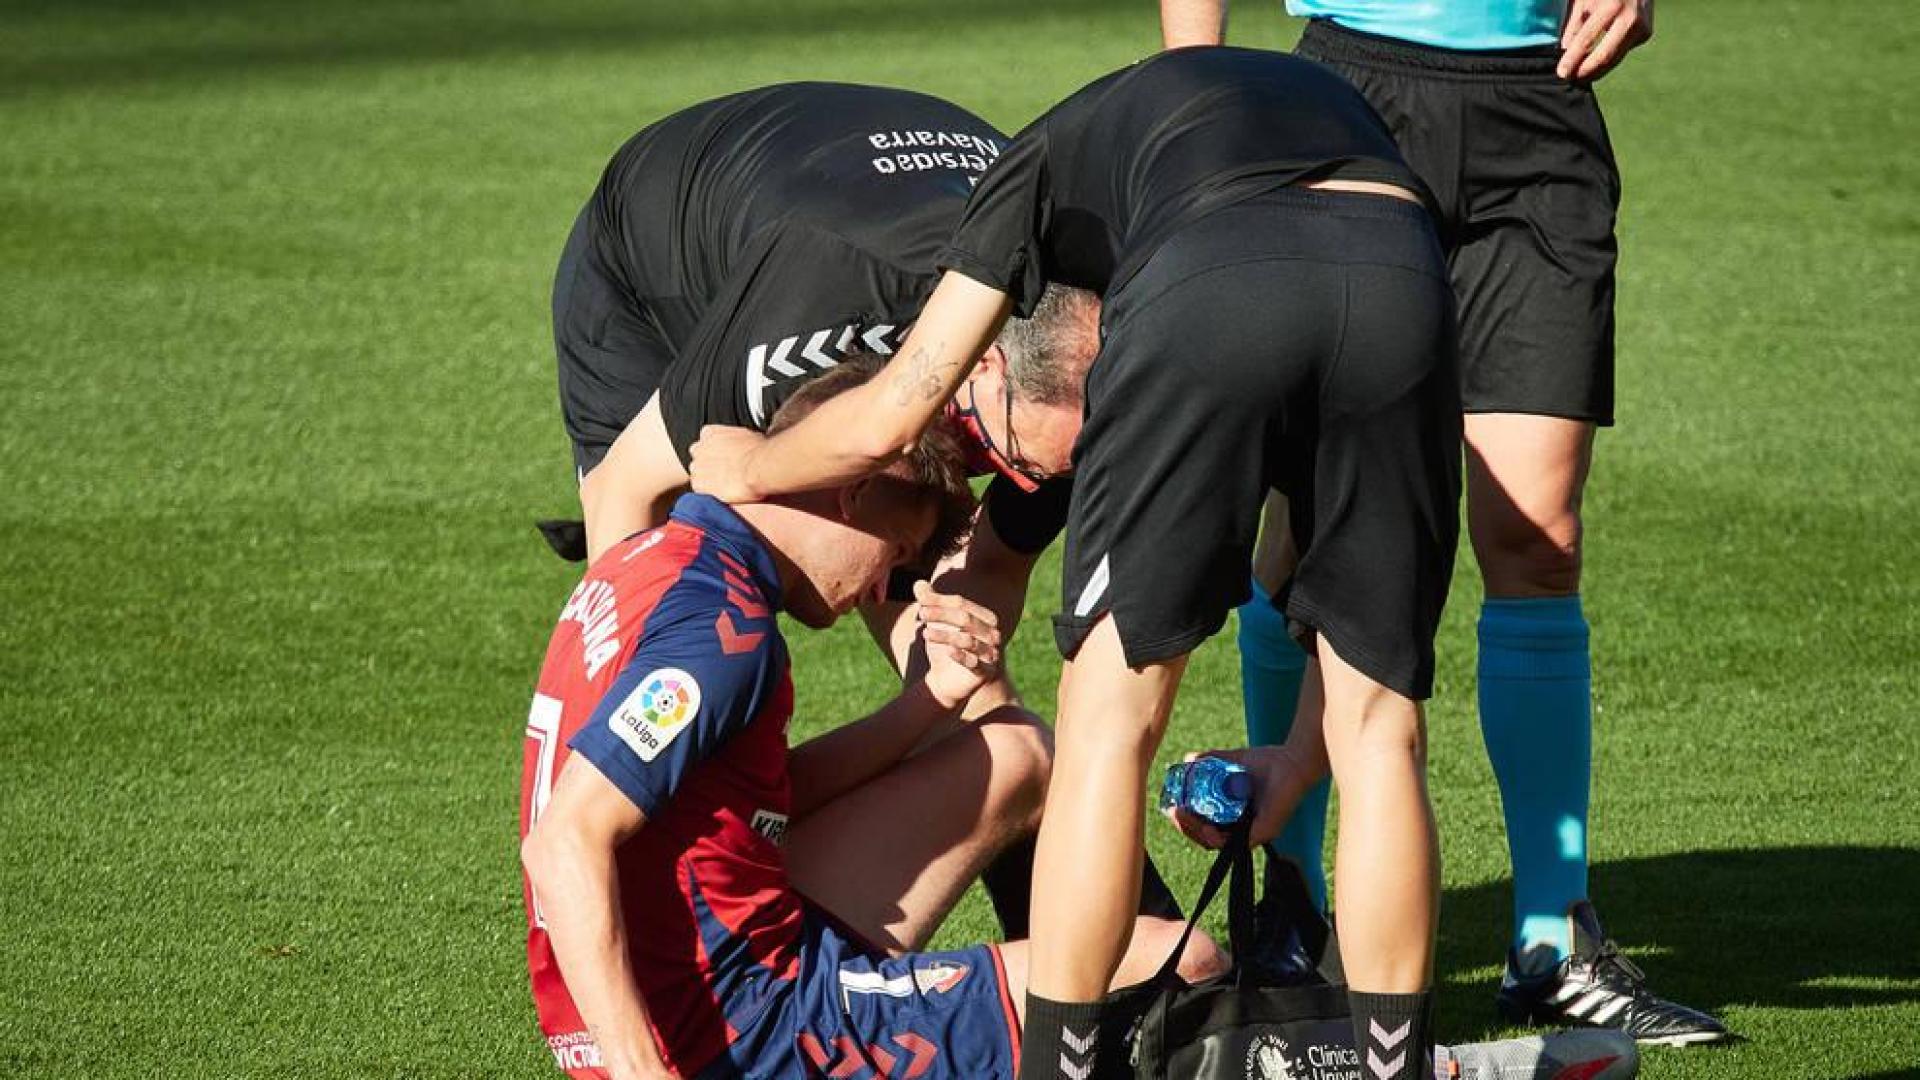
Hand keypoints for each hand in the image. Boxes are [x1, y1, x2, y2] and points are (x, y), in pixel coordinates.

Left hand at [688, 425, 767, 502]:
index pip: (705, 441)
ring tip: (728, 484)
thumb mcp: (747, 435)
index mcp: (709, 432)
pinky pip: (700, 490)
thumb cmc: (757, 451)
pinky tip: (725, 492)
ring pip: (699, 474)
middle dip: (710, 464)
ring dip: (710, 479)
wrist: (759, 468)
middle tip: (727, 471)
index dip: (717, 451)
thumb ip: (735, 439)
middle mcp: (698, 448)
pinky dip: (710, 492)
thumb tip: (742, 443)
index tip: (726, 457)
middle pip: (699, 457)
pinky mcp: (698, 484)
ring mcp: (696, 467)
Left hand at [913, 580, 1002, 709]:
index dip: (941, 601)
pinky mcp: (984, 673)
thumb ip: (930, 603)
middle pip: (965, 619)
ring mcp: (990, 654)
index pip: (961, 603)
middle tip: (921, 614)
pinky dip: (961, 656)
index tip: (921, 601)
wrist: (948, 681)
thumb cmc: (946, 646)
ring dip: (945, 635)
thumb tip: (918, 583)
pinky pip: (974, 663)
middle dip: (942, 615)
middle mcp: (992, 634)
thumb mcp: (937, 624)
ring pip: (968, 640)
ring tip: (925, 633)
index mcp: (984, 617)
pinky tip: (947, 651)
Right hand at [1166, 746, 1325, 850]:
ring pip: (1215, 844)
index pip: (1202, 828)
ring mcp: (1251, 833)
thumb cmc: (1265, 762)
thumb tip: (1186, 760)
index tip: (1171, 808)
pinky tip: (1205, 827)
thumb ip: (1209, 761)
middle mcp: (1241, 829)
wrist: (1292, 760)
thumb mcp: (1230, 761)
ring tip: (1183, 816)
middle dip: (1184, 828)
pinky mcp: (1262, 833)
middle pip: (1204, 839)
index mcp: (1232, 816)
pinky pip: (1235, 843)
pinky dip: (1217, 838)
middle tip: (1173, 812)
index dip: (1184, 822)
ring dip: (1195, 832)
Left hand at [1557, 0, 1652, 81]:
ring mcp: (1642, 27)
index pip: (1587, 39)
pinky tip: (1596, 57)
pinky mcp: (1645, 34)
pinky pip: (1621, 51)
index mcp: (1612, 6)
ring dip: (1596, 70)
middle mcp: (1630, 18)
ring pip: (1615, 59)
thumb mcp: (1586, 0)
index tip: (1562, 73)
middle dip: (1586, 72)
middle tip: (1571, 80)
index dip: (1573, 58)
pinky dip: (1608, 57)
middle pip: (1605, 56)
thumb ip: (1575, 24)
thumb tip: (1565, 50)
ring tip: (1579, 75)